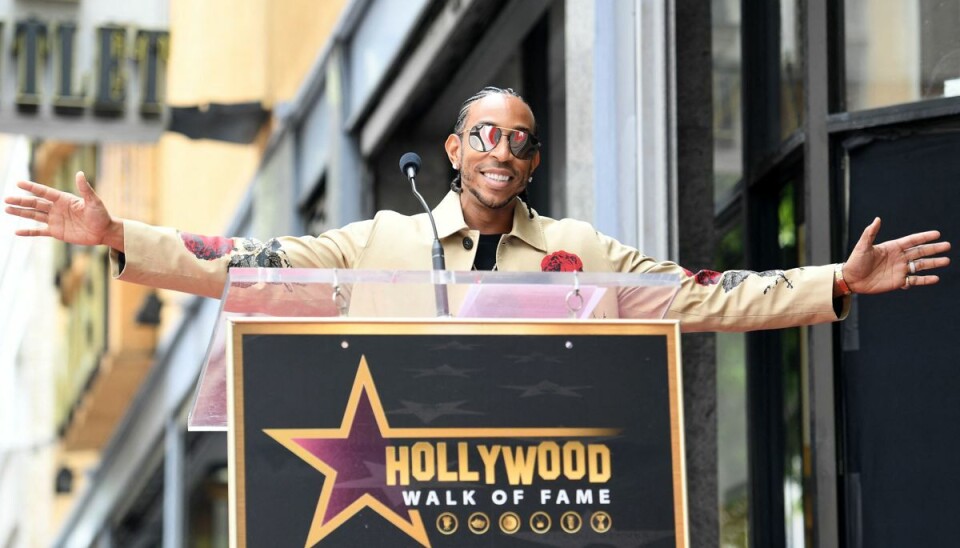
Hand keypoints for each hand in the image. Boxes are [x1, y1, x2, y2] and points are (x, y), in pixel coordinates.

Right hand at [4, 171, 123, 250]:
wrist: (104, 232)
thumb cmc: (101, 215)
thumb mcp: (94, 201)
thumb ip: (85, 189)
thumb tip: (79, 173)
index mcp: (64, 199)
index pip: (44, 192)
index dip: (32, 188)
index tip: (19, 183)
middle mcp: (57, 208)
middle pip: (35, 203)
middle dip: (21, 201)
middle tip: (7, 199)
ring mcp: (55, 220)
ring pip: (34, 215)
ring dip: (21, 213)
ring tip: (7, 209)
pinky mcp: (56, 232)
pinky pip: (39, 231)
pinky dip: (29, 232)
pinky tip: (17, 232)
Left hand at [843, 217, 950, 293]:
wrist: (851, 279)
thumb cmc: (855, 261)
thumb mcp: (863, 246)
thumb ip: (870, 233)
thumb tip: (877, 219)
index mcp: (892, 247)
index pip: (912, 241)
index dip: (924, 237)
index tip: (937, 234)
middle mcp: (899, 257)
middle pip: (920, 252)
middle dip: (933, 249)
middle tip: (947, 246)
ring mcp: (900, 269)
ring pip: (920, 265)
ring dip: (933, 263)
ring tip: (946, 261)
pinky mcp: (898, 282)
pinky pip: (914, 280)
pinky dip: (925, 280)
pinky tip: (935, 278)